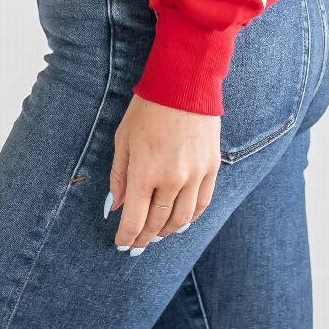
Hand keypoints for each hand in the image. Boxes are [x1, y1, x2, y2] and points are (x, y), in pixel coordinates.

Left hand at [106, 92, 218, 249]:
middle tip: (137, 245)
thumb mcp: (123, 138)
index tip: (121, 244)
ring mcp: (195, 175)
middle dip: (145, 238)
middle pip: (157, 223)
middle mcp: (172, 179)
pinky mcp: (211, 167)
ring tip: (157, 235)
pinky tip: (181, 222)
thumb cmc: (148, 108)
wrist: (184, 83)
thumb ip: (119, 176)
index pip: (134, 220)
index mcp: (145, 171)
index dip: (127, 237)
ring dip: (167, 232)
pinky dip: (191, 218)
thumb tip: (116, 207)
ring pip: (182, 219)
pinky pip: (202, 204)